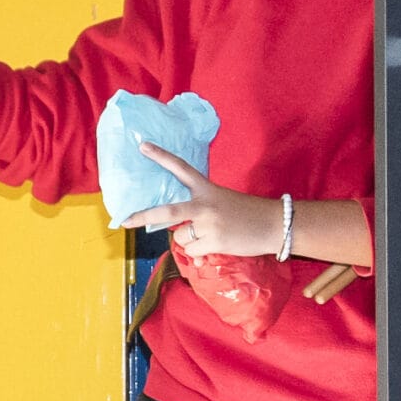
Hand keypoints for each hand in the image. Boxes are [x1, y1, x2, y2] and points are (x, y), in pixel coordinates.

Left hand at [120, 143, 284, 258]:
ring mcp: (209, 223)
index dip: (161, 156)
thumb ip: (198, 213)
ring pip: (180, 238)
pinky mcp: (214, 240)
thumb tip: (179, 236)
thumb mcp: (221, 203)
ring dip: (191, 243)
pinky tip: (217, 247)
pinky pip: (192, 252)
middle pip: (167, 211)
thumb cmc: (246, 214)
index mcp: (207, 189)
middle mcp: (205, 204)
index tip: (142, 146)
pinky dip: (201, 254)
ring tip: (213, 237)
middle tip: (125, 221)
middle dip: (144, 217)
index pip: (181, 168)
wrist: (275, 224)